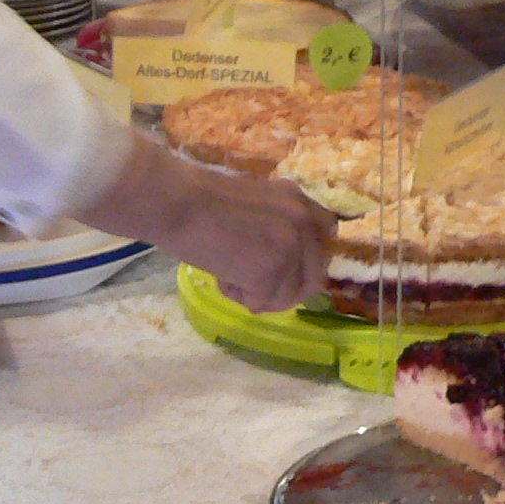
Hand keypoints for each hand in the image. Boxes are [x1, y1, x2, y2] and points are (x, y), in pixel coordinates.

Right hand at [79, 131, 335, 311]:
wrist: (178, 202)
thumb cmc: (199, 201)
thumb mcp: (254, 204)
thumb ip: (276, 225)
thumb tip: (282, 259)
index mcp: (299, 200)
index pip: (326, 237)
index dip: (307, 260)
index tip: (285, 269)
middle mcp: (304, 221)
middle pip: (314, 277)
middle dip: (284, 289)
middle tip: (253, 287)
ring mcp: (291, 247)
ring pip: (289, 297)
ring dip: (258, 294)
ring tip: (228, 273)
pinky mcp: (273, 270)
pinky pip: (262, 303)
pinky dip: (237, 296)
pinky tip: (220, 276)